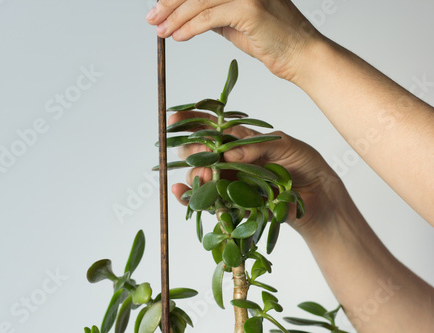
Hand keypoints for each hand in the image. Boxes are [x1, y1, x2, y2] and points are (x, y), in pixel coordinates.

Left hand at [145, 0, 323, 80]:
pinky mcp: (250, 8)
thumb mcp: (235, 22)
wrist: (300, 55)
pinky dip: (190, 28)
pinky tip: (178, 36)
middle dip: (169, 3)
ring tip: (161, 31)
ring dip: (175, 18)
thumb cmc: (271, 40)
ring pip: (199, 1)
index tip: (159, 7)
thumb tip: (187, 15)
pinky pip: (209, 17)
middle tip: (153, 18)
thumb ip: (214, 14)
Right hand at [169, 111, 349, 236]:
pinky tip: (181, 193)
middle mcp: (230, 161)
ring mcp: (229, 183)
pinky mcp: (232, 205)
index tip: (175, 119)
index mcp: (241, 141)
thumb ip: (256, 145)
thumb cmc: (305, 165)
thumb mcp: (285, 146)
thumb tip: (227, 152)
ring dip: (193, 173)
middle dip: (190, 149)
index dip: (192, 122)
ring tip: (199, 173)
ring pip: (199, 176)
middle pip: (199, 152)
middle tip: (192, 150)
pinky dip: (191, 198)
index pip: (212, 128)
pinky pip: (207, 202)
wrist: (319, 197)